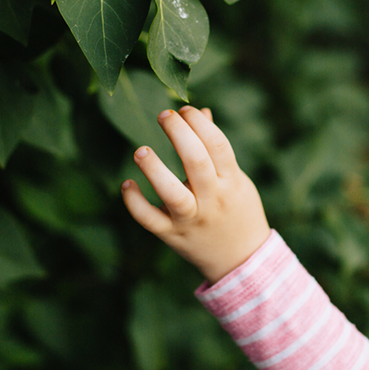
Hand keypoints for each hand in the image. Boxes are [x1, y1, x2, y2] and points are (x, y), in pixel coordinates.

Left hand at [121, 106, 270, 284]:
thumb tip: (200, 111)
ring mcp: (192, 219)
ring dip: (155, 171)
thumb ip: (217, 149)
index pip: (217, 146)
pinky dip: (136, 203)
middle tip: (164, 115)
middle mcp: (212, 199)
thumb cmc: (238, 211)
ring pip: (173, 195)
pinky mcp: (173, 236)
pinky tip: (126, 184)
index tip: (184, 109)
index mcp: (231, 182)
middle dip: (180, 135)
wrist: (241, 260)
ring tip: (141, 150)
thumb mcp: (236, 179)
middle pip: (197, 163)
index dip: (200, 124)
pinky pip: (151, 220)